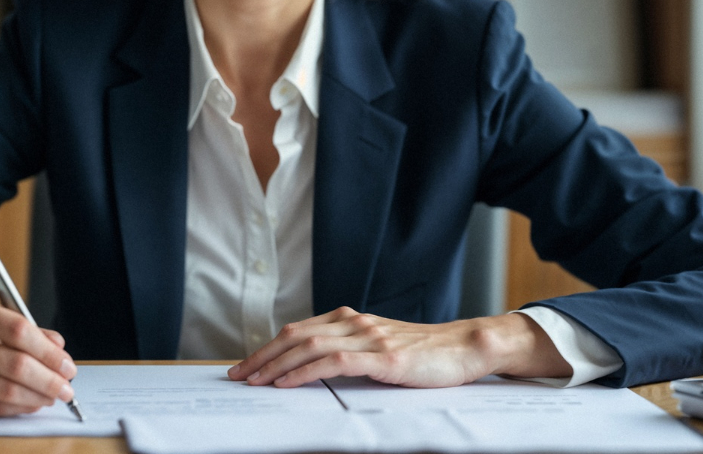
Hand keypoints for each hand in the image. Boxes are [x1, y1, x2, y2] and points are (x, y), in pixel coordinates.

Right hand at [0, 297, 76, 415]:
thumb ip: (25, 330)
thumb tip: (59, 347)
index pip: (18, 330)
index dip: (48, 351)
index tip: (67, 364)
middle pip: (15, 365)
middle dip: (49, 380)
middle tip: (67, 386)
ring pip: (5, 390)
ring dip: (37, 397)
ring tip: (53, 396)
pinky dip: (17, 408)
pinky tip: (31, 404)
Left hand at [226, 307, 570, 388]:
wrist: (466, 348)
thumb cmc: (425, 354)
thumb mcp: (381, 348)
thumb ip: (351, 351)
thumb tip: (314, 368)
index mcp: (352, 319)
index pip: (299, 330)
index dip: (269, 347)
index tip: (246, 365)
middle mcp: (356, 322)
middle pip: (296, 335)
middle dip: (261, 356)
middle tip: (236, 375)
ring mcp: (369, 338)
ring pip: (309, 346)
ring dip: (275, 365)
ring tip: (253, 381)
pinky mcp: (382, 357)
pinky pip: (334, 363)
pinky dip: (305, 372)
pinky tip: (287, 382)